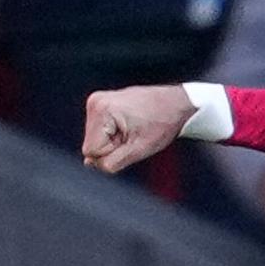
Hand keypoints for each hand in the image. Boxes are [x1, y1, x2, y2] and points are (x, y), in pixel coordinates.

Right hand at [83, 84, 197, 172]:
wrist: (175, 104)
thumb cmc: (161, 124)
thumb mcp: (138, 150)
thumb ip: (111, 162)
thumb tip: (89, 164)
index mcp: (101, 110)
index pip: (91, 151)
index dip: (111, 154)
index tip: (129, 142)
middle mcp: (95, 102)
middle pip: (91, 145)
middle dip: (111, 147)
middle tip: (132, 136)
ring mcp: (97, 101)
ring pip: (94, 139)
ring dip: (113, 141)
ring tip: (132, 130)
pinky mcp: (101, 103)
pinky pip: (99, 131)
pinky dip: (113, 134)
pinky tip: (128, 126)